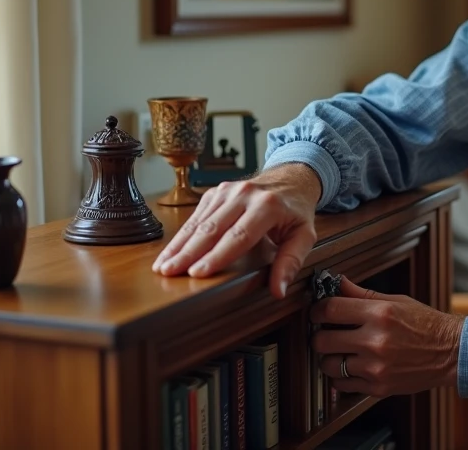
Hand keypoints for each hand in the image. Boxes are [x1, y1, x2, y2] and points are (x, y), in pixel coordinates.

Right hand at [151, 163, 321, 298]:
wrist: (291, 179)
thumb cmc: (295, 210)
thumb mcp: (304, 234)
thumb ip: (291, 262)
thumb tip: (278, 289)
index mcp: (267, 205)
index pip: (238, 235)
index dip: (216, 256)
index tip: (198, 273)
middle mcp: (244, 194)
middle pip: (211, 228)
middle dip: (188, 253)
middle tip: (170, 273)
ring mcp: (227, 190)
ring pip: (199, 222)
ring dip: (179, 245)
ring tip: (163, 266)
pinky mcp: (216, 192)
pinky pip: (196, 216)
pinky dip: (182, 235)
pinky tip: (170, 252)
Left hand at [311, 277, 464, 396]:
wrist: (451, 352)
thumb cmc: (425, 324)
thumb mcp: (396, 301)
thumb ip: (362, 294)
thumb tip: (338, 283)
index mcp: (380, 314)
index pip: (330, 309)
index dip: (317, 310)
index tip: (317, 313)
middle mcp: (376, 341)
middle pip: (322, 340)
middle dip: (319, 335)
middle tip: (326, 333)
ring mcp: (376, 367)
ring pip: (329, 365)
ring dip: (329, 358)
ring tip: (339, 352)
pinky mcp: (378, 387)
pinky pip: (342, 384)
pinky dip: (341, 377)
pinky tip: (351, 367)